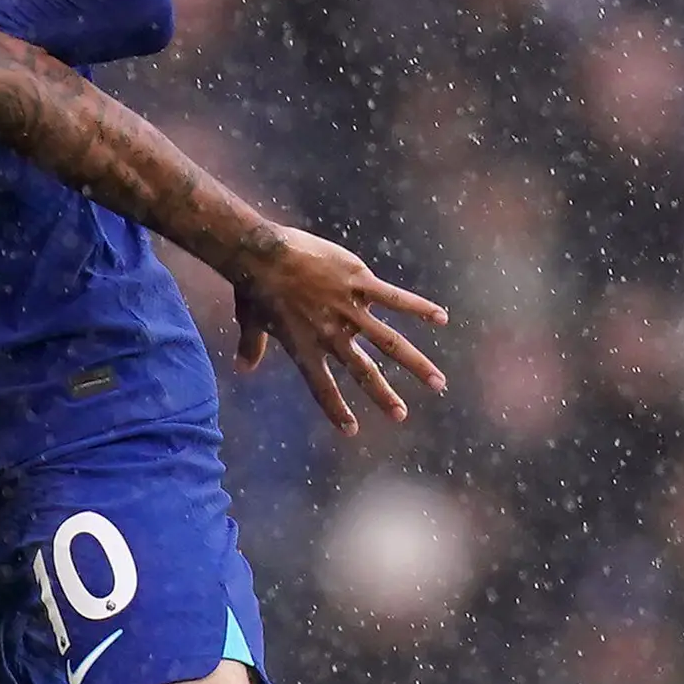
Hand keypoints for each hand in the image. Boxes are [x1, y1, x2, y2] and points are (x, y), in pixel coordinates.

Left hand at [229, 228, 450, 433]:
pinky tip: (441, 317)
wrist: (261, 253)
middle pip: (363, 372)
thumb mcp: (250, 321)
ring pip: (389, 342)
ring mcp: (348, 309)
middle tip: (401, 415)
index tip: (351, 430)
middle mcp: (331, 335)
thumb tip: (242, 368)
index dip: (335, 409)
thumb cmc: (253, 285)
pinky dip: (419, 308)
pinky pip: (395, 298)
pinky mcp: (358, 282)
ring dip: (415, 363)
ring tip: (437, 382)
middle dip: (383, 396)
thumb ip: (250, 346)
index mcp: (305, 347)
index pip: (323, 388)